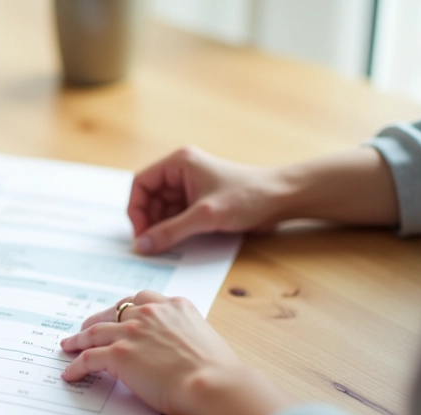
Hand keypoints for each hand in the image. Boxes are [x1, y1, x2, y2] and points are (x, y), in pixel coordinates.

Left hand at [60, 291, 292, 414]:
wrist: (214, 384)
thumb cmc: (218, 371)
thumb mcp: (205, 339)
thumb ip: (186, 336)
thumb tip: (179, 350)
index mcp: (175, 306)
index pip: (141, 299)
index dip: (125, 308)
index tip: (117, 314)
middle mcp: (151, 313)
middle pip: (113, 312)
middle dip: (97, 320)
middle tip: (86, 328)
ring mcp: (132, 332)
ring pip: (95, 332)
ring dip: (79, 340)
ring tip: (69, 346)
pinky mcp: (119, 355)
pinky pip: (89, 358)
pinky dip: (76, 365)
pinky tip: (70, 373)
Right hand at [129, 147, 287, 253]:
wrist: (283, 199)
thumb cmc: (248, 197)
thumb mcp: (204, 216)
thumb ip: (170, 232)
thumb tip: (141, 246)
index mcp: (179, 163)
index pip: (141, 184)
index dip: (136, 209)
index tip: (140, 234)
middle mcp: (181, 171)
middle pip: (149, 198)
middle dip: (149, 221)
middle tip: (152, 245)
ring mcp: (191, 187)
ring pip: (162, 210)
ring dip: (162, 228)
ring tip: (167, 245)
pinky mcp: (201, 201)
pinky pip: (177, 216)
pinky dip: (174, 230)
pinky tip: (180, 242)